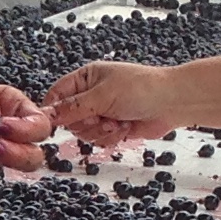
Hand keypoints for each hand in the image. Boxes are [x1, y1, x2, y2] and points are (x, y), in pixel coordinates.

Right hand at [46, 59, 177, 149]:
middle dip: (86, 123)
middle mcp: (91, 95)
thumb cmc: (141, 89)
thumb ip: (73, 107)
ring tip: (117, 122)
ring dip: (101, 132)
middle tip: (101, 117)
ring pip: (84, 133)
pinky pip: (99, 141)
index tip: (55, 123)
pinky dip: (111, 137)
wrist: (173, 103)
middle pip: (69, 119)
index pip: (56, 95)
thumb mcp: (102, 95)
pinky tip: (126, 127)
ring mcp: (102, 112)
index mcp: (85, 78)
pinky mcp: (112, 128)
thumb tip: (47, 115)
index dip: (54, 111)